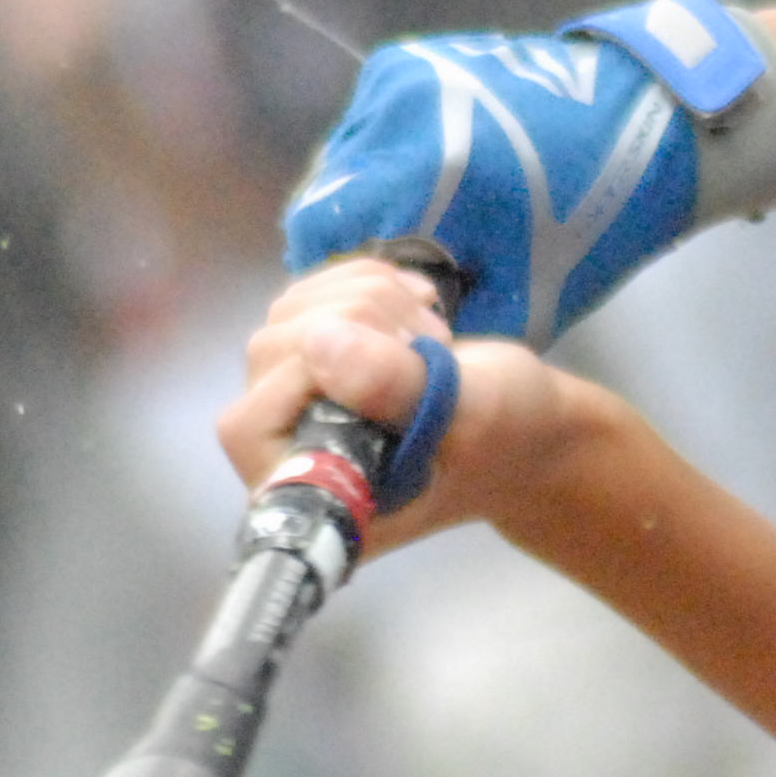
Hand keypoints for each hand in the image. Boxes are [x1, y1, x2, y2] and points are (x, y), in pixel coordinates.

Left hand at [218, 260, 588, 553]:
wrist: (526, 425)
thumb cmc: (508, 438)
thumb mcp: (472, 414)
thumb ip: (400, 390)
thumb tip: (321, 343)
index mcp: (320, 497)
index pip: (249, 426)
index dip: (306, 376)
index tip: (395, 359)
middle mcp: (291, 452)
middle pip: (269, 353)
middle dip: (356, 323)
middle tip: (431, 344)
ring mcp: (296, 400)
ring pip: (288, 312)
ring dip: (367, 297)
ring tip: (429, 332)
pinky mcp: (315, 354)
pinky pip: (308, 291)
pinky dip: (364, 280)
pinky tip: (414, 304)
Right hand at [279, 0, 775, 345]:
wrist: (643, 119)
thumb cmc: (590, 220)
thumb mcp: (516, 301)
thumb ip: (434, 331)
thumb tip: (372, 349)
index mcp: (418, 171)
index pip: (324, 240)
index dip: (343, 289)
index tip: (379, 313)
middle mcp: (393, 112)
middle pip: (330, 200)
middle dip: (360, 247)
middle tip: (408, 281)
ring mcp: (397, 78)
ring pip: (346, 166)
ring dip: (373, 206)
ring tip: (429, 233)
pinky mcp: (406, 62)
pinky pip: (370, 133)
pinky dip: (391, 169)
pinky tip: (439, 191)